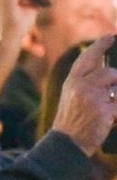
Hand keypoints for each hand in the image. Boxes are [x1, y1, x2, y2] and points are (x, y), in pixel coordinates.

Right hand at [48, 35, 116, 153]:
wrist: (67, 143)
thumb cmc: (72, 122)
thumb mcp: (73, 97)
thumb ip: (87, 81)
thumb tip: (108, 70)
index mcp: (72, 82)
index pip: (88, 58)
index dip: (100, 45)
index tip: (111, 36)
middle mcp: (81, 86)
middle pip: (110, 72)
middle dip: (115, 81)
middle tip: (110, 94)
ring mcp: (93, 97)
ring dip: (116, 98)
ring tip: (106, 110)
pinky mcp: (104, 109)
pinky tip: (111, 118)